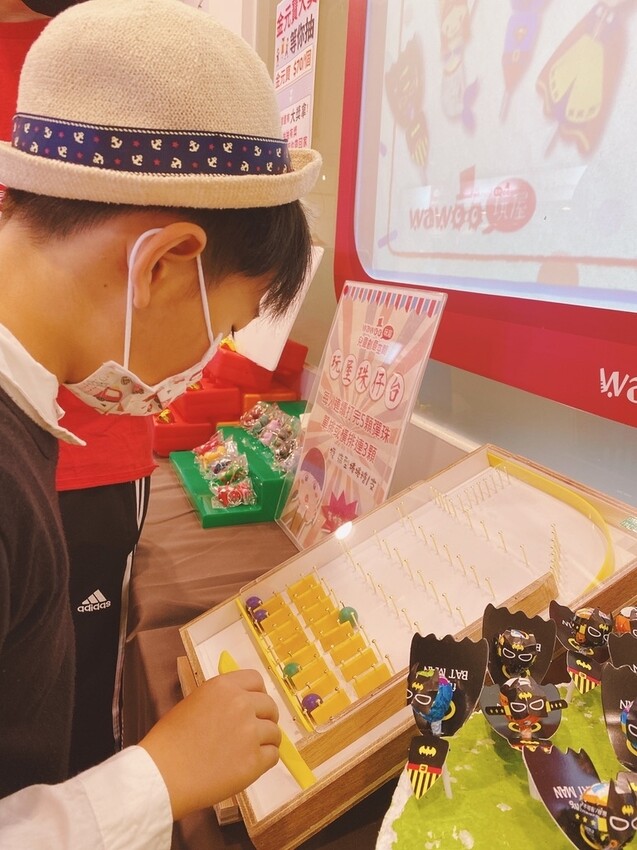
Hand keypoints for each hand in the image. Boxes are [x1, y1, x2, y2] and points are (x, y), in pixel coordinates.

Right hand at [140, 669, 280, 820]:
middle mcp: (241, 704)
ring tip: (249, 751)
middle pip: (270, 705)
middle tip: (254, 732)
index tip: (255, 705)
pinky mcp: (254, 760)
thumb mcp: (194, 704)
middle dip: (265, 718)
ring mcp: (250, 732)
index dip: (258, 693)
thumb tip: (241, 706)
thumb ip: (220, 701)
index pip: (256, 679)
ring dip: (266, 741)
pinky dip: (265, 760)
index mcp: (223, 687)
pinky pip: (273, 755)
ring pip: (274, 732)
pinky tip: (250, 765)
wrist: (162, 775)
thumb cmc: (169, 741)